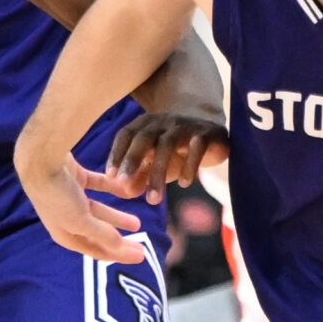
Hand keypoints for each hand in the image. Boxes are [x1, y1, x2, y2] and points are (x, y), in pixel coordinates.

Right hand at [18, 153, 148, 263]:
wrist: (41, 160)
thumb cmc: (58, 196)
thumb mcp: (81, 221)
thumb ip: (102, 234)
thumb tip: (121, 249)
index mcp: (65, 234)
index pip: (96, 250)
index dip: (118, 255)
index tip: (140, 257)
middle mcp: (67, 218)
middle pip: (99, 233)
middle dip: (120, 240)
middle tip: (142, 244)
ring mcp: (71, 198)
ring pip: (99, 211)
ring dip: (117, 217)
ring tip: (137, 222)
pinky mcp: (76, 178)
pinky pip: (99, 186)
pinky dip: (112, 189)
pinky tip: (129, 190)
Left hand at [103, 111, 227, 202]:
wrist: (212, 133)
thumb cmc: (176, 151)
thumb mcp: (155, 163)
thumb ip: (139, 175)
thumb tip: (125, 191)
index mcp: (146, 124)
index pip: (126, 134)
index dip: (117, 154)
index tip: (110, 176)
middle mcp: (164, 121)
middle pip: (144, 137)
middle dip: (132, 160)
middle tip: (124, 184)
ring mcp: (186, 125)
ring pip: (168, 144)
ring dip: (159, 172)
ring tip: (153, 200)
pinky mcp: (208, 133)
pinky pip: (197, 146)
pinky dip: (190, 165)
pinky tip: (184, 183)